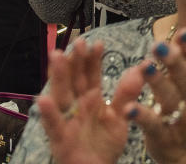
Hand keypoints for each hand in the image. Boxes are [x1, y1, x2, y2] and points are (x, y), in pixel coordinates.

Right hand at [36, 40, 130, 163]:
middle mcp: (77, 106)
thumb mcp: (120, 117)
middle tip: (78, 41)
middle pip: (75, 80)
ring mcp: (67, 120)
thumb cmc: (104, 143)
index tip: (97, 42)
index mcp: (91, 99)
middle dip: (76, 60)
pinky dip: (48, 112)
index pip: (91, 75)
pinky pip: (54, 124)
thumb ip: (128, 94)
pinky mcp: (61, 138)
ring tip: (57, 55)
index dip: (93, 59)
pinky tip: (44, 98)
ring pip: (62, 94)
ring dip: (59, 76)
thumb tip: (141, 68)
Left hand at [123, 31, 185, 163]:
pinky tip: (129, 107)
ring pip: (168, 99)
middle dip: (172, 61)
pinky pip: (152, 125)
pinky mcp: (164, 138)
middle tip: (159, 45)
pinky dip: (141, 116)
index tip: (183, 32)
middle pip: (184, 79)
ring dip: (156, 83)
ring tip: (144, 66)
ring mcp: (180, 122)